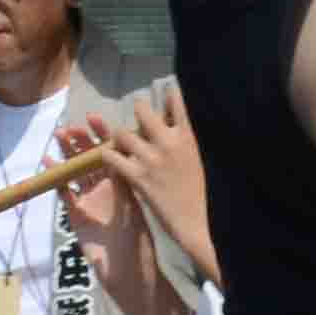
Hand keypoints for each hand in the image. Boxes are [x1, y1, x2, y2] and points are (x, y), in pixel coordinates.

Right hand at [53, 121, 146, 263]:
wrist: (127, 274)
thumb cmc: (138, 244)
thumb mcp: (133, 212)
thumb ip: (123, 188)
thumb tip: (119, 161)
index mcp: (124, 185)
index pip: (113, 154)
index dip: (104, 135)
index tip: (94, 118)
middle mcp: (108, 190)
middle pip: (92, 160)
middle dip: (81, 141)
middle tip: (69, 127)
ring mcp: (91, 202)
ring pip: (77, 173)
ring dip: (67, 155)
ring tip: (57, 137)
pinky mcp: (77, 216)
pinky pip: (65, 194)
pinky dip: (57, 179)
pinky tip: (48, 164)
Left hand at [94, 85, 213, 285]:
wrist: (200, 222)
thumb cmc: (207, 193)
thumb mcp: (204, 158)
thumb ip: (191, 139)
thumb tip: (181, 125)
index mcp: (189, 136)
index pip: (176, 101)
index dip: (168, 93)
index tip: (165, 92)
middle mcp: (168, 142)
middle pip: (142, 110)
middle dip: (138, 110)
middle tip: (138, 115)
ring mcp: (151, 159)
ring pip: (122, 133)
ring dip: (120, 136)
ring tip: (122, 141)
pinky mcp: (138, 176)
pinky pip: (112, 157)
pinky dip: (108, 156)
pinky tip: (111, 158)